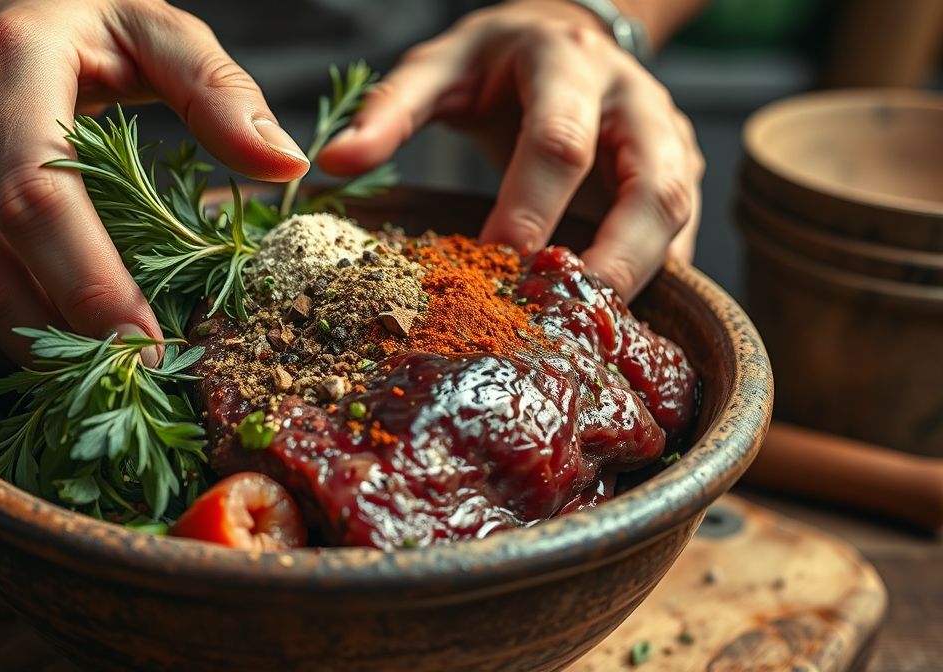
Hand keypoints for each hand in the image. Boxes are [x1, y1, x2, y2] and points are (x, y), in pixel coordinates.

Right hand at [0, 0, 308, 362]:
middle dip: (63, 337)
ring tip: (100, 367)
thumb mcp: (152, 29)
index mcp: (9, 65)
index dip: (90, 282)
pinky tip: (50, 337)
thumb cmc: (71, 23)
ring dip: (30, 347)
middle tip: (134, 379)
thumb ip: (219, 91)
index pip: (37, 194)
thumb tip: (285, 163)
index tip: (148, 346)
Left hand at [318, 0, 703, 298]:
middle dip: (612, 259)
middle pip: (650, 185)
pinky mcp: (681, 168)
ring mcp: (668, 134)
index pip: (560, 144)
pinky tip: (612, 322)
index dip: (531, 208)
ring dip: (639, 277)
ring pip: (676, 213)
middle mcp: (632, 99)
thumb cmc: (495, 62)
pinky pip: (679, 232)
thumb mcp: (440, 67)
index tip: (492, 264)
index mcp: (567, 64)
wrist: (563, 34)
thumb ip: (392, 110)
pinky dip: (653, 278)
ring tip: (591, 334)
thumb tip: (333, 161)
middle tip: (563, 320)